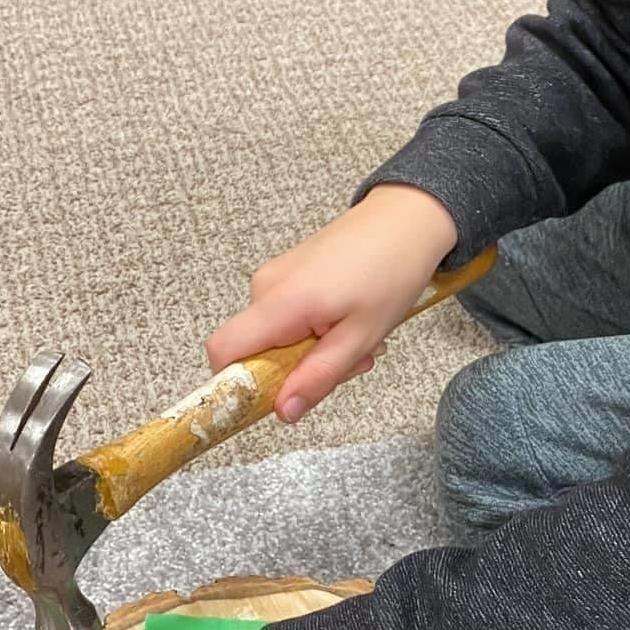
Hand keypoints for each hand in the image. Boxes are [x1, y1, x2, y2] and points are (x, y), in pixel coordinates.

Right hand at [205, 183, 458, 421]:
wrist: (407, 217)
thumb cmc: (391, 270)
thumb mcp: (361, 336)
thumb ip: (318, 377)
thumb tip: (282, 411)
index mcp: (281, 301)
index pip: (223, 351)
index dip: (237, 383)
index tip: (277, 397)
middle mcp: (266, 286)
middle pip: (255, 352)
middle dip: (298, 370)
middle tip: (351, 360)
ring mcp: (274, 278)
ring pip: (276, 339)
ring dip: (315, 350)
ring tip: (359, 336)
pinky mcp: (286, 275)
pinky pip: (287, 320)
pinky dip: (316, 331)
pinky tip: (350, 320)